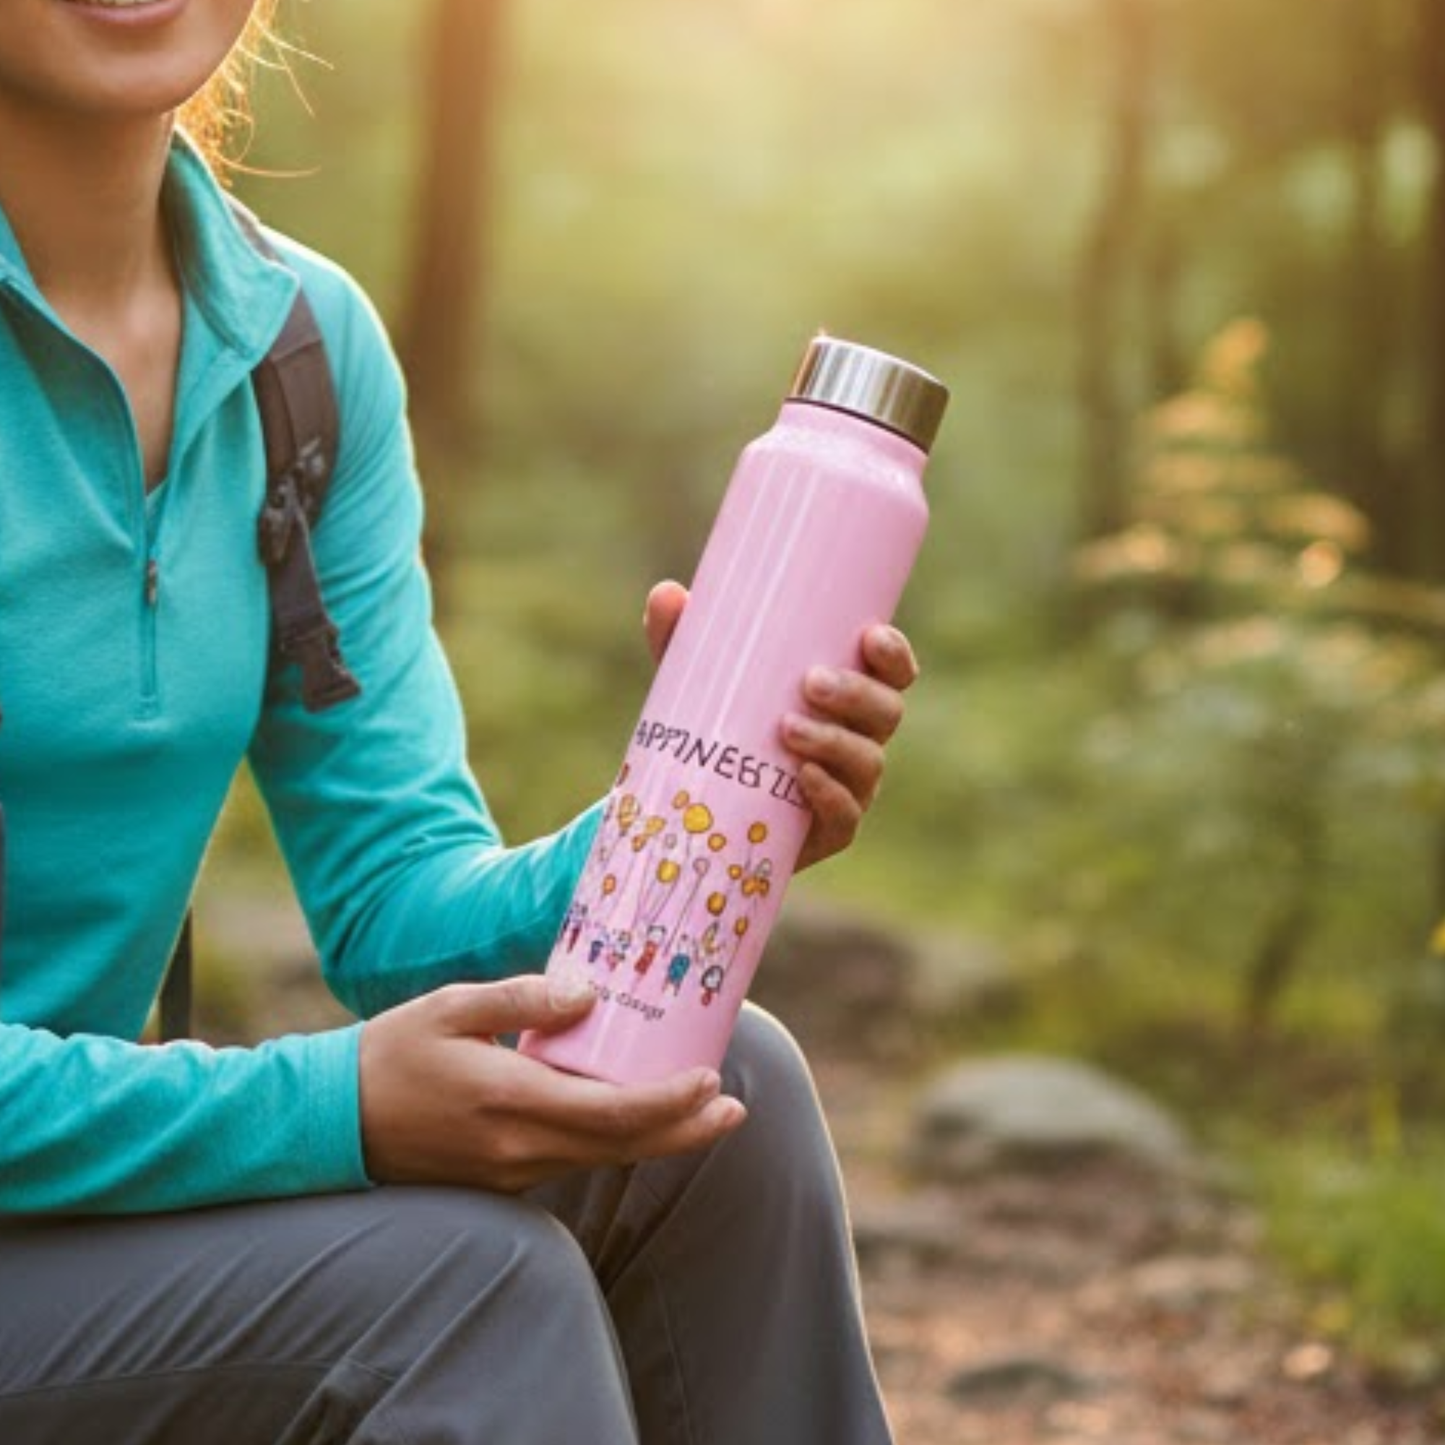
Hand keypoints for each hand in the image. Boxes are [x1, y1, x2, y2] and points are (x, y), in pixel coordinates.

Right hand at [358, 977, 746, 1192]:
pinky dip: (616, 1140)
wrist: (333, 1122)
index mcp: (510, 1100)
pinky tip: (635, 1115)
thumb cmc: (391, 1053)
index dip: (668, 1103)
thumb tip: (589, 994)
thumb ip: (523, 998)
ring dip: (656, 1138)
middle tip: (735, 1111)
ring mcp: (512, 1170)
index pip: (610, 1113)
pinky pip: (573, 1159)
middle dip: (684, 1131)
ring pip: (601, 1158)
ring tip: (703, 1112)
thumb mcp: (452, 1006)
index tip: (711, 1081)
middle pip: (621, 1148)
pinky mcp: (503, 1175)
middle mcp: (519, 1146)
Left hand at [643, 580, 920, 871]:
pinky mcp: (830, 832)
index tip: (870, 636)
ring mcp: (850, 788)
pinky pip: (846, 816)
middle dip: (857, 693)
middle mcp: (860, 739)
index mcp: (847, 697)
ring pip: (868, 761)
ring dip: (835, 741)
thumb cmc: (717, 728)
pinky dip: (830, 794)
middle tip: (811, 682)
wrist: (699, 814)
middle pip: (887, 712)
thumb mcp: (696, 681)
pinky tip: (804, 777)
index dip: (894, 654)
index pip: (892, 672)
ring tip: (788, 729)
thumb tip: (668, 594)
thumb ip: (682, 639)